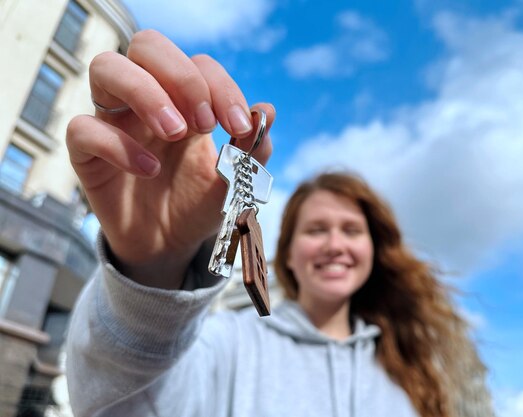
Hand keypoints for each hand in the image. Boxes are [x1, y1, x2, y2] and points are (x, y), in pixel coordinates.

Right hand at [66, 30, 274, 288]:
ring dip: (146, 93)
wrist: (170, 244)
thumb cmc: (199, 203)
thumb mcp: (234, 179)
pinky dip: (117, 145)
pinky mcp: (87, 153)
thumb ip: (252, 148)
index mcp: (184, 99)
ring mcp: (113, 121)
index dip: (221, 86)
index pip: (198, 64)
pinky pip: (83, 129)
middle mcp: (146, 100)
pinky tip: (149, 170)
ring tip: (175, 132)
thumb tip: (266, 110)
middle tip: (204, 124)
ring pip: (105, 67)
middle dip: (182, 77)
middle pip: (147, 45)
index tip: (237, 125)